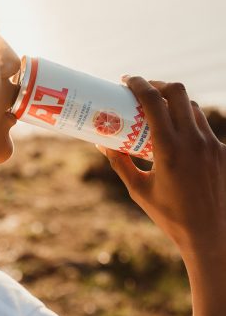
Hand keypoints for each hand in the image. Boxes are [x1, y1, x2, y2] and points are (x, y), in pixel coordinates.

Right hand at [97, 76, 225, 255]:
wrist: (210, 235)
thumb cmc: (169, 215)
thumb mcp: (138, 189)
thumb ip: (119, 163)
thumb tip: (102, 143)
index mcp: (169, 149)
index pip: (154, 101)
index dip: (138, 84)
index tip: (126, 80)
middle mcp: (193, 141)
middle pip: (177, 92)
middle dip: (158, 85)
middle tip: (143, 91)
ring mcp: (211, 145)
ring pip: (192, 107)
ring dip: (174, 102)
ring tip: (159, 111)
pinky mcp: (222, 152)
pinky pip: (203, 126)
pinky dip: (188, 122)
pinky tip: (178, 135)